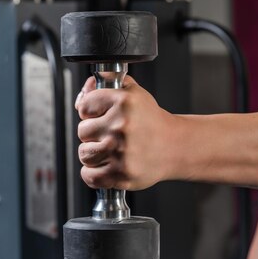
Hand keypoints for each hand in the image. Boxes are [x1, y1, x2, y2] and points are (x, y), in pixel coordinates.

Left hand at [75, 75, 177, 190]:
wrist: (175, 146)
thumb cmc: (152, 121)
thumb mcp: (134, 93)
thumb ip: (108, 82)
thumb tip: (87, 86)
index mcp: (124, 102)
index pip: (84, 106)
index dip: (90, 111)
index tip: (100, 115)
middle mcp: (121, 126)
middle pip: (82, 131)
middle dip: (93, 133)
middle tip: (109, 134)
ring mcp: (121, 152)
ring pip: (84, 153)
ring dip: (93, 153)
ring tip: (109, 150)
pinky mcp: (122, 174)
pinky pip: (90, 176)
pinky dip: (93, 174)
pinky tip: (106, 165)